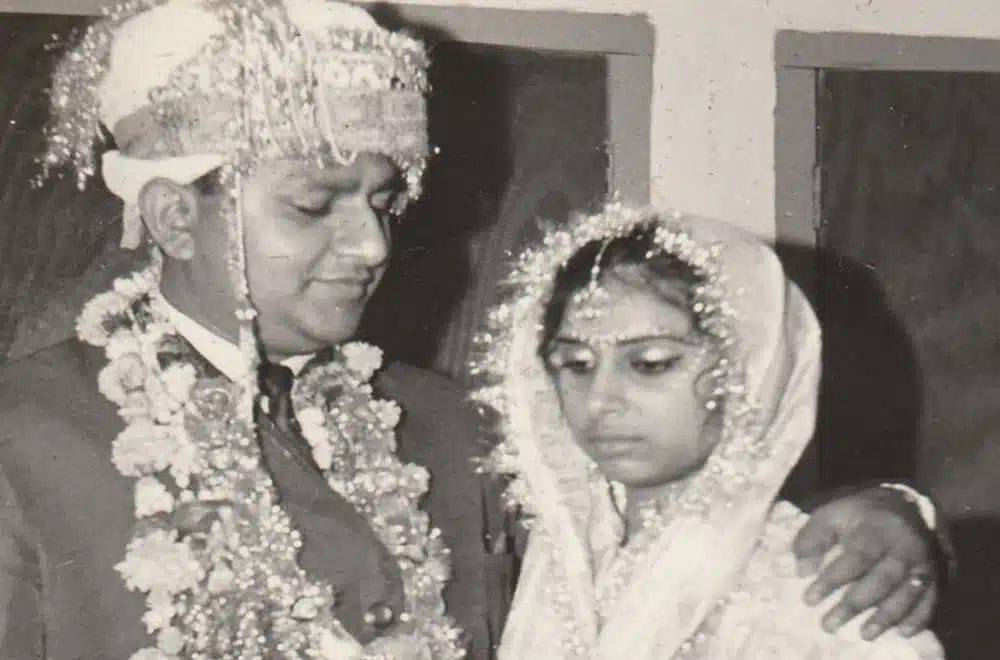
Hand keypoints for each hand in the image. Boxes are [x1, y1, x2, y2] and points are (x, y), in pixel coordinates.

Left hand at [792, 486, 937, 640]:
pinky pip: (930, 600)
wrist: (905, 505)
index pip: (855, 558)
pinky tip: (902, 632)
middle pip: (881, 580)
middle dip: (855, 604)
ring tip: (864, 634)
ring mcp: (922, 563)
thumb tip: (803, 571)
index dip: (833, 580)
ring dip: (885, 617)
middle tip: (829, 624)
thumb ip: (813, 539)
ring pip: (907, 593)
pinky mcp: (935, 576)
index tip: (809, 599)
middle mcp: (903, 547)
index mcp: (876, 529)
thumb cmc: (859, 514)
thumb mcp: (831, 514)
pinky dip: (917, 618)